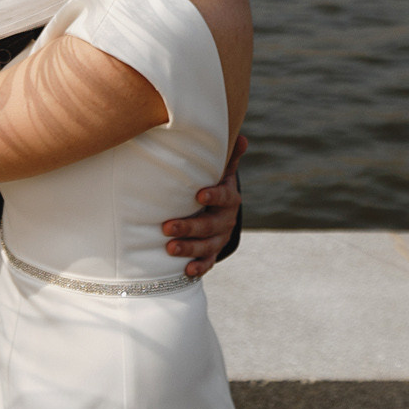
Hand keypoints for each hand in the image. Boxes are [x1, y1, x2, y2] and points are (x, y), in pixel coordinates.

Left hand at [162, 133, 244, 277]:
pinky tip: (187, 271)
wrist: (217, 207)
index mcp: (228, 198)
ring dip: (189, 248)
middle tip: (167, 227)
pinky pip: (208, 262)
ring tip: (169, 248)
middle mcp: (226, 219)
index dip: (214, 195)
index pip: (224, 196)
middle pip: (211, 225)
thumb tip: (242, 138)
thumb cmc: (212, 182)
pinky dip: (199, 267)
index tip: (198, 194)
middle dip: (190, 227)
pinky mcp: (212, 252)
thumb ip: (227, 156)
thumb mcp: (219, 169)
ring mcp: (219, 238)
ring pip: (207, 246)